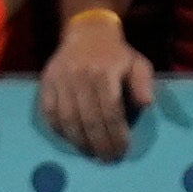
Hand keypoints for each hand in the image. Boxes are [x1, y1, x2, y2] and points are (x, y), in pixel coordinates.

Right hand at [38, 14, 158, 160]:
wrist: (87, 32)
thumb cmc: (117, 55)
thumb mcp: (139, 64)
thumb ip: (144, 83)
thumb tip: (146, 104)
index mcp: (104, 72)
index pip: (110, 111)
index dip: (116, 134)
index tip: (122, 150)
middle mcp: (79, 75)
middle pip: (89, 118)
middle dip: (99, 143)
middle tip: (107, 159)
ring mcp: (60, 78)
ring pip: (67, 117)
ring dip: (79, 140)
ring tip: (90, 152)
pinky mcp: (46, 80)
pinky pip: (48, 110)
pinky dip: (58, 128)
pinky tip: (70, 138)